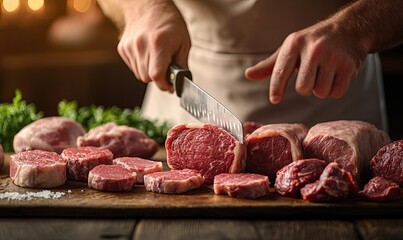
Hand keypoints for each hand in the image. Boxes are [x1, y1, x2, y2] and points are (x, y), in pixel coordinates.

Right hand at [117, 0, 190, 91]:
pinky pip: (133, 67)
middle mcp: (141, 45)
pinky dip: (141, 65)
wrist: (149, 6)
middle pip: (147, 78)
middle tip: (166, 68)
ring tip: (157, 58)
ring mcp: (130, 47)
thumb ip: (182, 65)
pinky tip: (148, 54)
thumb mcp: (184, 42)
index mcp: (158, 43)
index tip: (170, 86)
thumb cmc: (169, 22)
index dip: (165, 84)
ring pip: (139, 75)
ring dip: (149, 72)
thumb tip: (181, 82)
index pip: (156, 76)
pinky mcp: (123, 48)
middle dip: (158, 78)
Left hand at [245, 19, 366, 103]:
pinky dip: (334, 89)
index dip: (277, 88)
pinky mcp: (348, 65)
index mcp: (294, 44)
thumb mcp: (290, 49)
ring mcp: (332, 57)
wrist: (349, 29)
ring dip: (321, 89)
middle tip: (311, 76)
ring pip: (320, 92)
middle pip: (303, 89)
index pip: (281, 71)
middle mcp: (313, 49)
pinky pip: (336, 92)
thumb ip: (270, 65)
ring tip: (325, 73)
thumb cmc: (313, 42)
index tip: (275, 100)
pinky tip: (335, 75)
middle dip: (306, 87)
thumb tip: (248, 75)